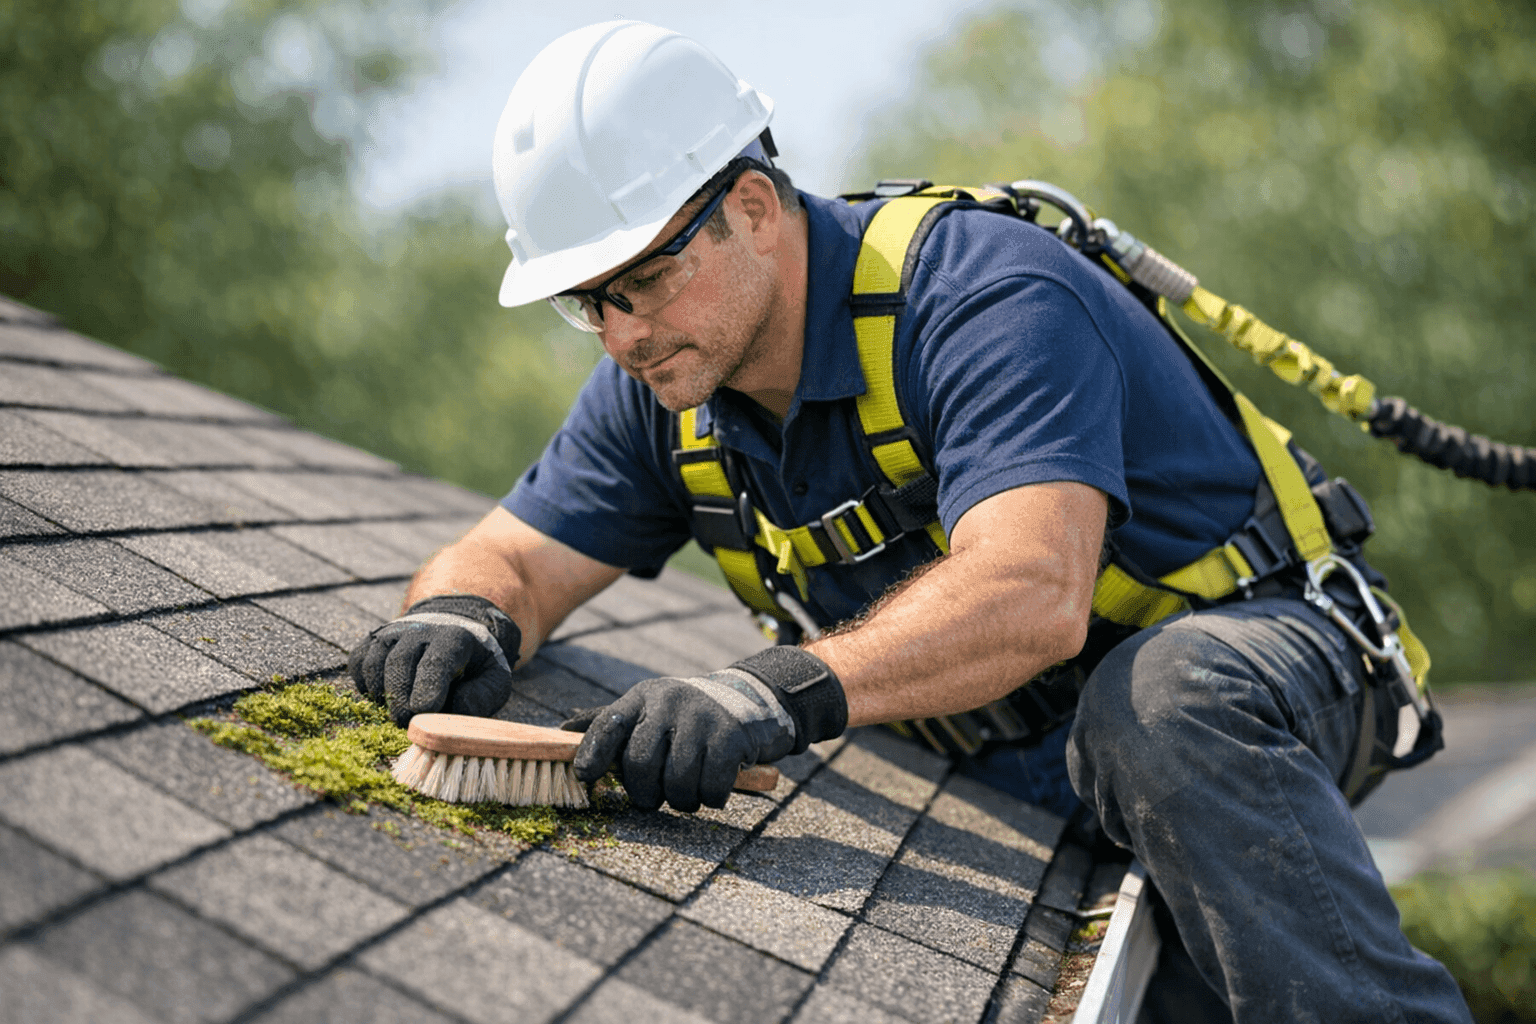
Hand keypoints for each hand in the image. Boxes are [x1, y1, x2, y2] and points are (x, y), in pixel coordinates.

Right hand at [348, 595, 521, 725]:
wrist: (455, 625)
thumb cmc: (475, 663)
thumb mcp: (494, 677)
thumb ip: (483, 695)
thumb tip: (456, 708)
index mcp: (455, 637)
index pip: (437, 660)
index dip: (428, 685)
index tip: (424, 710)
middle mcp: (420, 630)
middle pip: (400, 661)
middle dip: (400, 696)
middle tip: (405, 722)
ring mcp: (393, 633)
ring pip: (375, 662)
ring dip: (380, 692)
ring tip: (396, 711)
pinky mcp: (374, 641)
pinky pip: (358, 661)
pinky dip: (363, 683)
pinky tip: (381, 696)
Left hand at [563, 647, 846, 811]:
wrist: (749, 698)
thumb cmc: (684, 715)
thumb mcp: (647, 709)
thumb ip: (608, 722)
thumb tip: (559, 729)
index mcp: (642, 697)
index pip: (608, 723)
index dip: (592, 752)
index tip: (585, 777)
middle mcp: (669, 702)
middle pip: (640, 763)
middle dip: (645, 793)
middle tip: (655, 799)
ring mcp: (701, 718)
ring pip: (677, 781)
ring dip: (681, 801)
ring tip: (686, 795)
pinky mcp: (731, 737)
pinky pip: (712, 786)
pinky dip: (711, 798)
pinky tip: (712, 790)